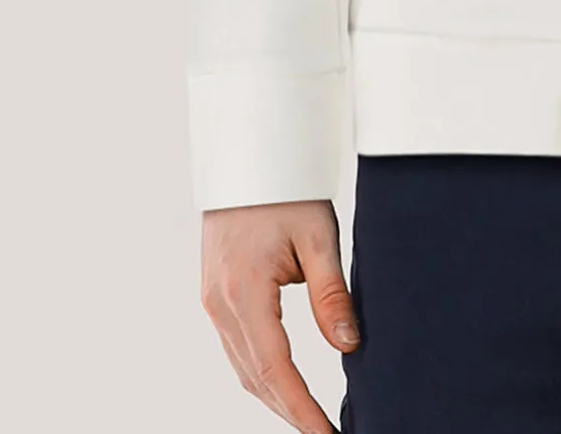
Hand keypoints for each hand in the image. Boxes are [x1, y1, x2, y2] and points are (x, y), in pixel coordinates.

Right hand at [200, 198, 358, 429]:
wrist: (248, 154)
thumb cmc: (287, 188)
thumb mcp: (319, 235)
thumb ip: (331, 294)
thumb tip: (348, 345)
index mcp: (243, 292)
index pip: (276, 369)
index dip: (301, 408)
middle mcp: (219, 303)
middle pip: (255, 377)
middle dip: (289, 411)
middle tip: (324, 433)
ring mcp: (212, 300)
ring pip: (242, 367)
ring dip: (274, 397)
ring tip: (308, 419)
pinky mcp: (214, 294)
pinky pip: (235, 347)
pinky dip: (260, 373)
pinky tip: (283, 384)